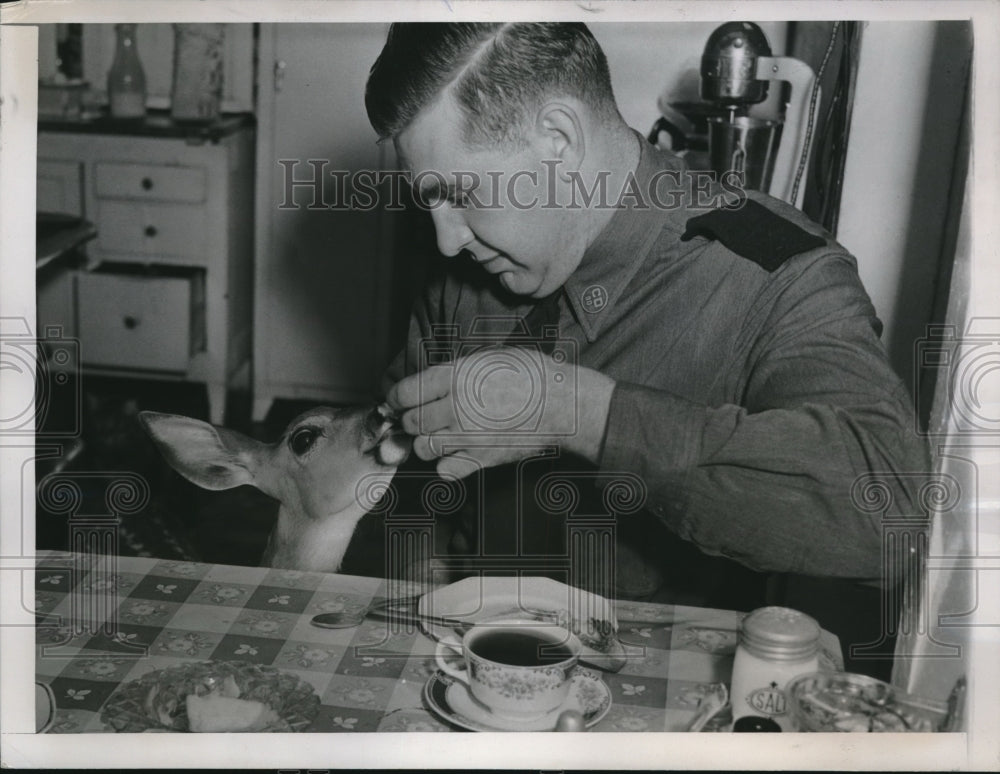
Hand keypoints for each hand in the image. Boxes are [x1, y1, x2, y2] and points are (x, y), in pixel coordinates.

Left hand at [385, 346, 614, 478]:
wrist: (563, 404)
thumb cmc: (531, 375)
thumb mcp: (488, 359)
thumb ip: (454, 372)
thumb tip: (427, 383)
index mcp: (455, 377)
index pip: (404, 393)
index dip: (395, 399)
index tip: (397, 402)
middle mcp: (455, 407)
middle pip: (411, 423)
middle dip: (412, 421)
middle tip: (421, 418)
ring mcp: (467, 437)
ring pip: (423, 449)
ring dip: (427, 443)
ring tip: (441, 435)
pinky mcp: (481, 459)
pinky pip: (445, 470)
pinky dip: (445, 465)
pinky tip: (456, 453)